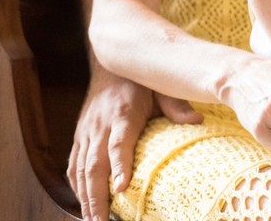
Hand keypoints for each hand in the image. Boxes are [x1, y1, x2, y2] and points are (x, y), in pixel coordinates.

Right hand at [68, 69, 201, 220]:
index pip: (118, 144)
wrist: (109, 65)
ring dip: (84, 197)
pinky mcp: (79, 136)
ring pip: (80, 169)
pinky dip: (75, 185)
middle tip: (101, 220)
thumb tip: (197, 121)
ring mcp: (86, 132)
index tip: (120, 188)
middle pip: (94, 165)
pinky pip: (73, 164)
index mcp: (123, 114)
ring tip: (91, 220)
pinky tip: (82, 200)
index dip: (119, 166)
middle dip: (96, 196)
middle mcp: (100, 126)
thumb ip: (177, 106)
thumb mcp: (161, 87)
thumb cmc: (140, 81)